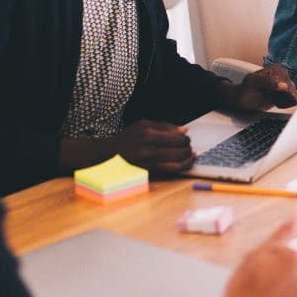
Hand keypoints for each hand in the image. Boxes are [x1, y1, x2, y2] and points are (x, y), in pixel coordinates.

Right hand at [59, 119, 193, 175]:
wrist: (107, 155)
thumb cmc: (126, 139)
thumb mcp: (142, 125)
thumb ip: (164, 126)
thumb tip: (184, 129)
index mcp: (148, 133)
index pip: (177, 136)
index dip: (185, 138)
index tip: (186, 138)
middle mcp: (149, 147)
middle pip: (180, 148)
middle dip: (188, 147)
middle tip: (188, 147)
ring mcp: (149, 161)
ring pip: (178, 160)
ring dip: (188, 158)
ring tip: (190, 155)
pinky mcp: (149, 171)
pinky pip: (171, 170)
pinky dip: (182, 167)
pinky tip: (186, 164)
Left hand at [220, 64, 296, 111]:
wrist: (242, 98)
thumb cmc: (245, 89)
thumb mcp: (252, 82)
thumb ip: (267, 82)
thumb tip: (284, 86)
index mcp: (277, 68)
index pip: (285, 83)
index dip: (276, 91)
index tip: (265, 90)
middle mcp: (284, 74)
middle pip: (291, 91)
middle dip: (280, 97)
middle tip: (267, 96)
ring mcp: (286, 84)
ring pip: (293, 97)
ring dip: (282, 101)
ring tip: (271, 98)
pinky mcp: (287, 93)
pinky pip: (293, 101)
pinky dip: (285, 104)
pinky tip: (276, 102)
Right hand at [220, 219, 296, 296]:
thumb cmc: (243, 290)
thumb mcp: (255, 255)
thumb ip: (280, 236)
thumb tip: (294, 219)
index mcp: (296, 259)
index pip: (289, 257)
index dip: (272, 266)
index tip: (260, 276)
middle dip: (284, 279)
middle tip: (262, 290)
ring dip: (289, 295)